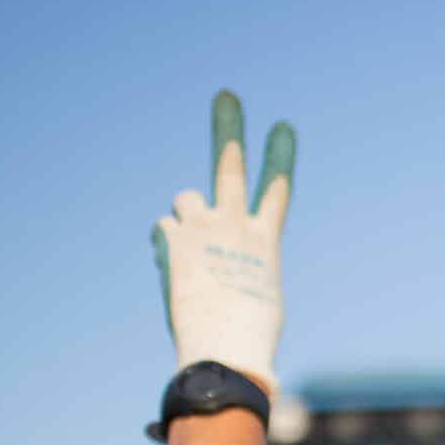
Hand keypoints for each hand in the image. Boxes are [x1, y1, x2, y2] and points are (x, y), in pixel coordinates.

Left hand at [152, 90, 295, 390]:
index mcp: (264, 242)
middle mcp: (234, 225)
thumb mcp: (257, 303)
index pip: (276, 190)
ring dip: (186, 215)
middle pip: (230, 165)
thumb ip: (242, 273)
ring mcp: (202, 228)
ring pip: (185, 199)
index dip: (280, 157)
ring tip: (194, 250)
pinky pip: (162, 229)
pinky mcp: (173, 239)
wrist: (225, 348)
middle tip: (226, 95)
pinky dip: (165, 247)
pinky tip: (177, 274)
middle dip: (229, 127)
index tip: (282, 126)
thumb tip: (228, 291)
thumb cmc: (249, 339)